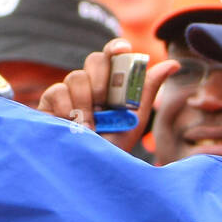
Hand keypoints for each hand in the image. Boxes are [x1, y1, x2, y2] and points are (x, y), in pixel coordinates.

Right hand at [37, 38, 178, 151]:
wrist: (88, 173)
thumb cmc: (112, 147)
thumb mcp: (134, 120)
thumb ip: (147, 90)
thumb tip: (173, 64)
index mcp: (110, 85)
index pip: (112, 56)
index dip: (116, 48)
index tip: (123, 49)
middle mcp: (89, 85)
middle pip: (94, 60)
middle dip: (102, 80)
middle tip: (105, 104)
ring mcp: (68, 91)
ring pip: (76, 76)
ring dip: (86, 104)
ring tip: (89, 128)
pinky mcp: (48, 102)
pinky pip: (58, 91)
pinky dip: (67, 110)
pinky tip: (70, 127)